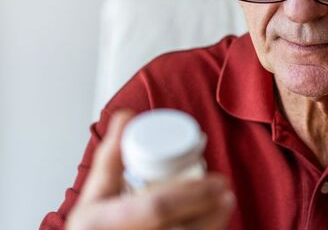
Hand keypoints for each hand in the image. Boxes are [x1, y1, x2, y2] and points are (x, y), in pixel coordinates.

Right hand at [67, 110, 234, 229]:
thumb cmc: (95, 227)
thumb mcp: (96, 193)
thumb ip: (112, 156)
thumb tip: (127, 114)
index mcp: (103, 222)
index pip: (158, 208)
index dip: (194, 194)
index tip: (218, 180)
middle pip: (181, 228)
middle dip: (210, 209)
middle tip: (226, 190)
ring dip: (214, 222)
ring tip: (225, 202)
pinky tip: (215, 218)